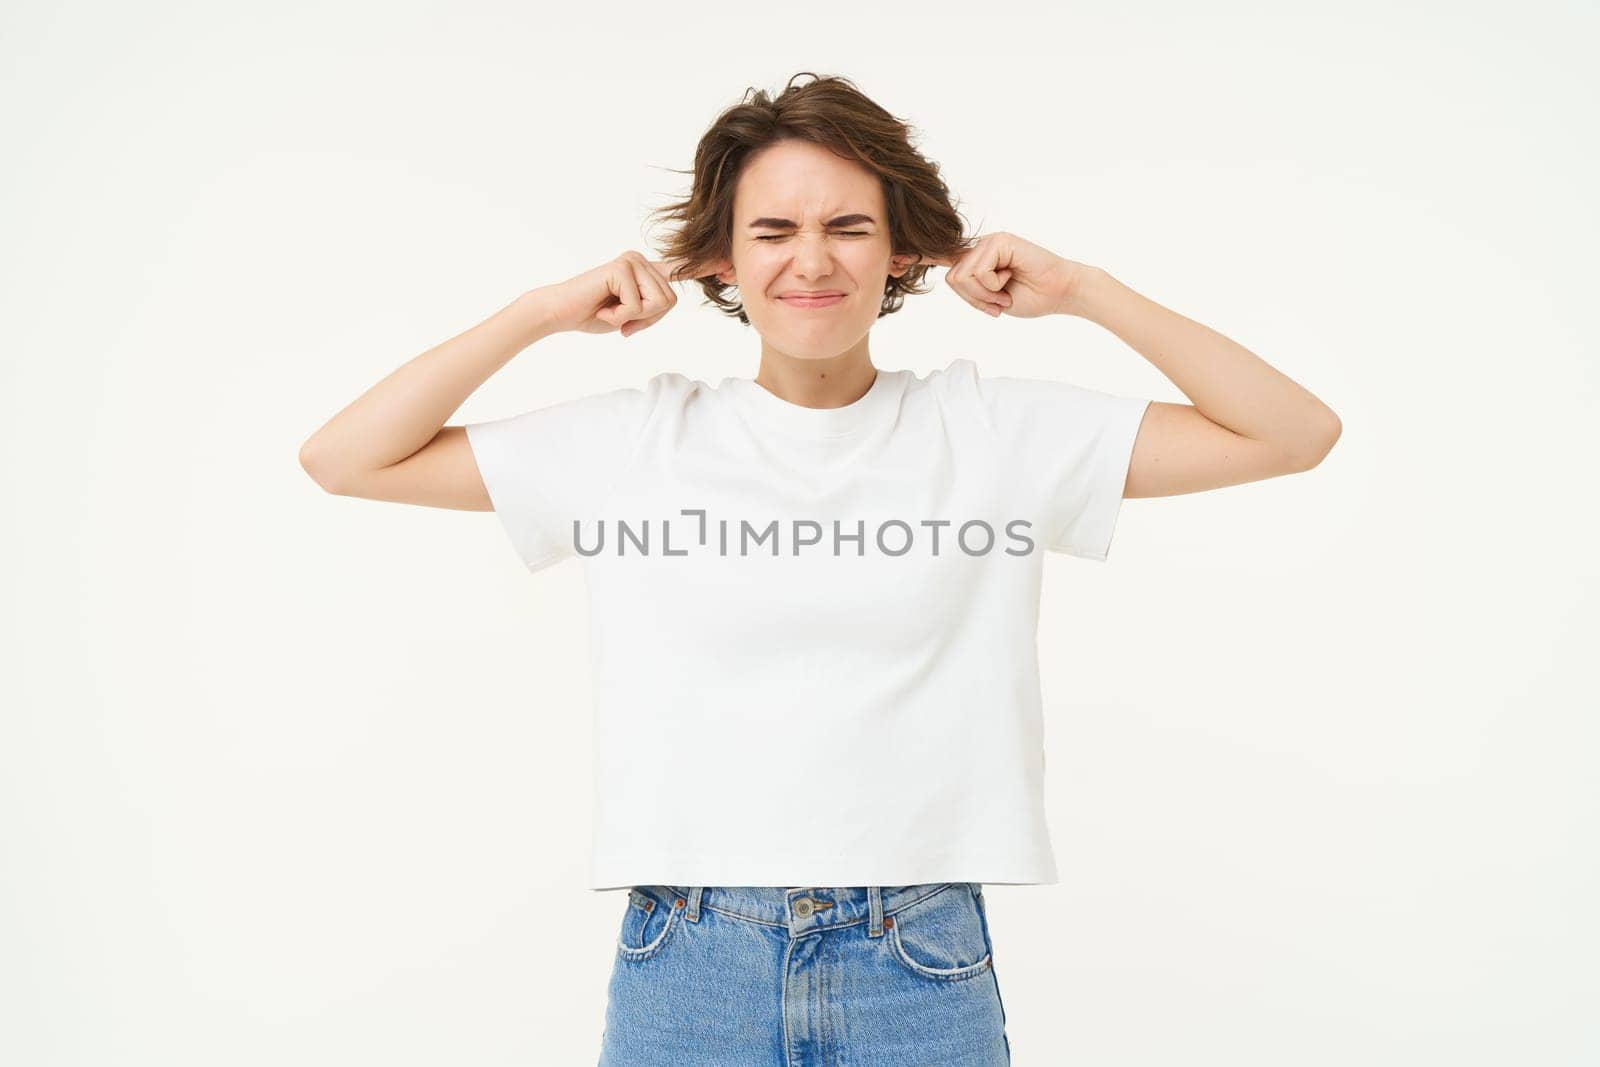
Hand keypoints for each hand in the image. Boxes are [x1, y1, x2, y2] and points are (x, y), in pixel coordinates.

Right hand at [538, 250, 730, 337]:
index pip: (681, 268)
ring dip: (633, 317)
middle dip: (647, 319)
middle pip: (670, 302)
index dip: (705, 267)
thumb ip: (652, 307)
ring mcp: (632, 260)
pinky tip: (602, 308)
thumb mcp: (632, 314)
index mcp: (646, 271)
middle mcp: (641, 260)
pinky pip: (638, 304)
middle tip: (619, 318)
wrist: (561, 313)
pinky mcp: (621, 267)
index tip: (729, 263)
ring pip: (658, 303)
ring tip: (609, 310)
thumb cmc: (594, 314)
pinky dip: (620, 315)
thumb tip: (667, 298)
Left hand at [918, 232, 1093, 318]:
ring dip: (985, 295)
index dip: (918, 259)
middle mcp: (979, 248)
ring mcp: (989, 242)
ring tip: (1007, 291)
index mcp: (976, 261)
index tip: (894, 259)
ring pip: (962, 278)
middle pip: (952, 280)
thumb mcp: (991, 298)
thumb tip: (952, 276)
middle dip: (975, 299)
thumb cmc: (1031, 297)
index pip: (942, 260)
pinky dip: (993, 286)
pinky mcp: (999, 240)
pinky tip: (1011, 279)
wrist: (1060, 293)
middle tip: (1000, 300)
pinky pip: (978, 272)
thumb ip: (970, 288)